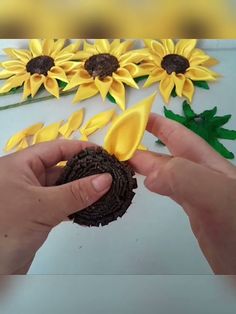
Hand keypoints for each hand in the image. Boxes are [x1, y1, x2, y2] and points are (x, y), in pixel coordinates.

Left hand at [0, 140, 111, 273]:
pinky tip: (92, 207)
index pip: (56, 148)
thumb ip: (76, 193)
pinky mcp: (36, 214)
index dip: (80, 149)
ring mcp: (31, 197)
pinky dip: (75, 205)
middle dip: (85, 170)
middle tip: (109, 174)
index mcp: (20, 164)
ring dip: (82, 190)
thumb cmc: (5, 229)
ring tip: (106, 190)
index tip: (104, 154)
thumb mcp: (42, 206)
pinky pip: (60, 203)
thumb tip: (107, 179)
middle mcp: (25, 177)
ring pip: (62, 187)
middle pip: (61, 166)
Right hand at [130, 113, 235, 273]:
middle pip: (169, 153)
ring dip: (147, 164)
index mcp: (209, 164)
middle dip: (145, 144)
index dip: (158, 124)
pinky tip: (150, 184)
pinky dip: (156, 183)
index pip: (179, 136)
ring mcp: (200, 194)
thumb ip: (184, 178)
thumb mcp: (216, 195)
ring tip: (127, 162)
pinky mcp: (195, 212)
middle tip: (120, 143)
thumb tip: (150, 175)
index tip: (135, 118)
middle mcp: (204, 176)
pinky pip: (170, 190)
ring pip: (168, 172)